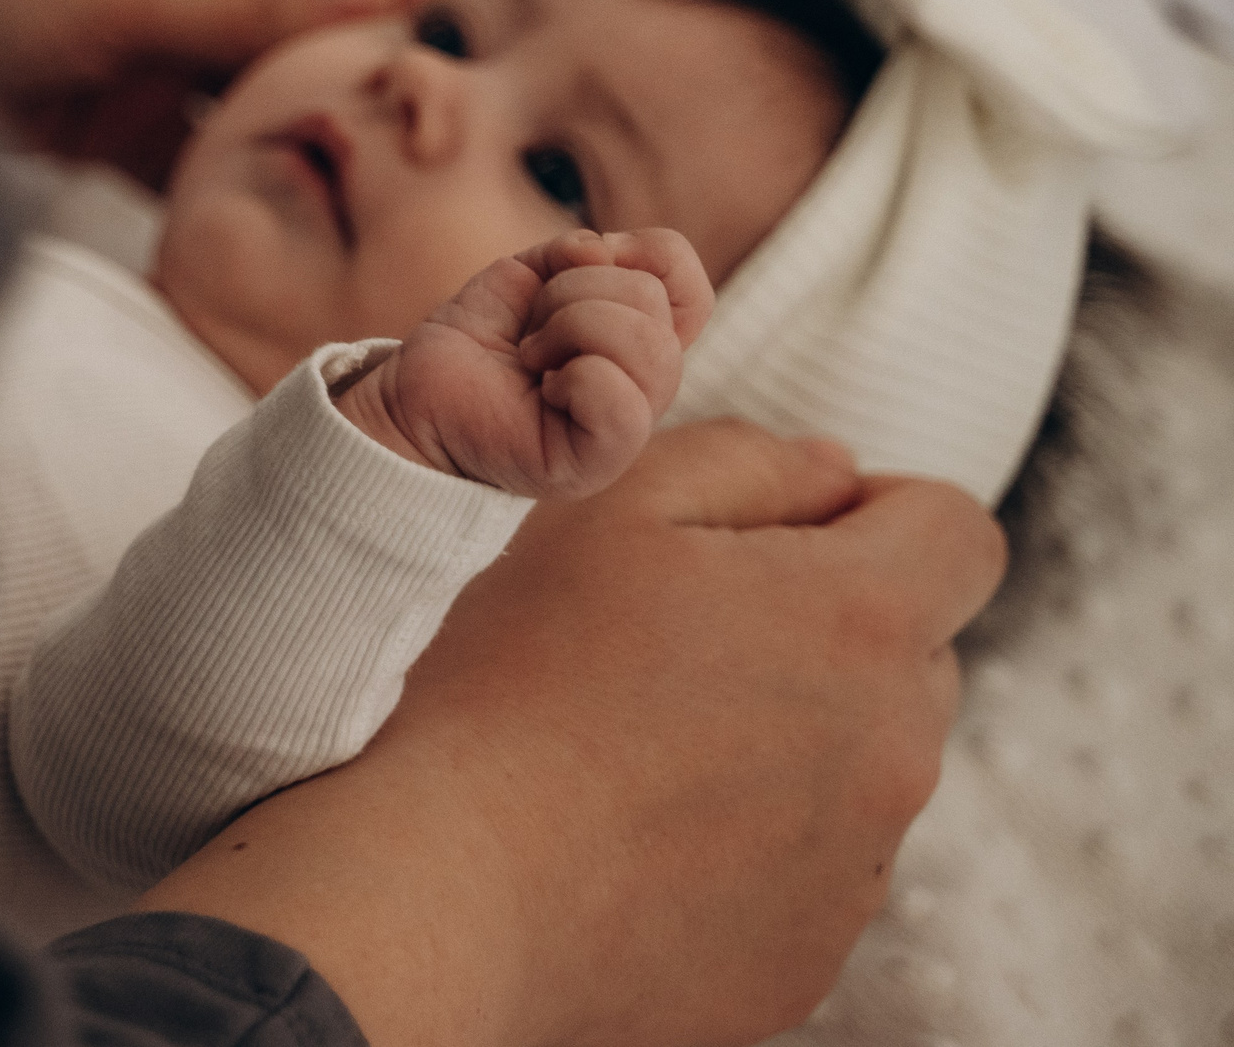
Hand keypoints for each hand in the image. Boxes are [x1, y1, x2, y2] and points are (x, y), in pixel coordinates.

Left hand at [0, 0, 456, 183]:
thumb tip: (387, 7)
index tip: (415, 42)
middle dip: (379, 58)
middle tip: (401, 149)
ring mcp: (167, 29)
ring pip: (284, 77)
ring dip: (313, 132)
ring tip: (344, 205)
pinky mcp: (120, 111)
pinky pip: (210, 151)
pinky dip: (237, 190)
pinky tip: (257, 241)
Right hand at [139, 421, 1005, 1046]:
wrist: (456, 891)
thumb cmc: (517, 684)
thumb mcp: (606, 511)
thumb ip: (745, 460)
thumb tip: (831, 473)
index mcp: (860, 622)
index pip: (961, 535)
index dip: (884, 511)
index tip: (787, 534)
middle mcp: (895, 752)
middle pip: (914, 654)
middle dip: (827, 628)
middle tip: (682, 636)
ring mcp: (859, 870)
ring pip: (862, 764)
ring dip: (790, 735)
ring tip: (642, 742)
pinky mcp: (808, 958)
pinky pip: (811, 868)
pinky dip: (750, 839)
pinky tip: (637, 829)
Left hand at [335, 228, 710, 500]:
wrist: (416, 400)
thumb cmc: (475, 344)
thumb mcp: (524, 277)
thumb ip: (572, 252)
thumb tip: (601, 251)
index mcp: (638, 339)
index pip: (687, 283)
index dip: (643, 253)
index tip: (577, 263)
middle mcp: (646, 383)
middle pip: (651, 299)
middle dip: (571, 291)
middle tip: (532, 329)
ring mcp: (629, 425)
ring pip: (647, 343)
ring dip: (568, 327)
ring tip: (531, 355)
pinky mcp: (599, 461)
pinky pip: (620, 399)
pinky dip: (573, 377)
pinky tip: (542, 390)